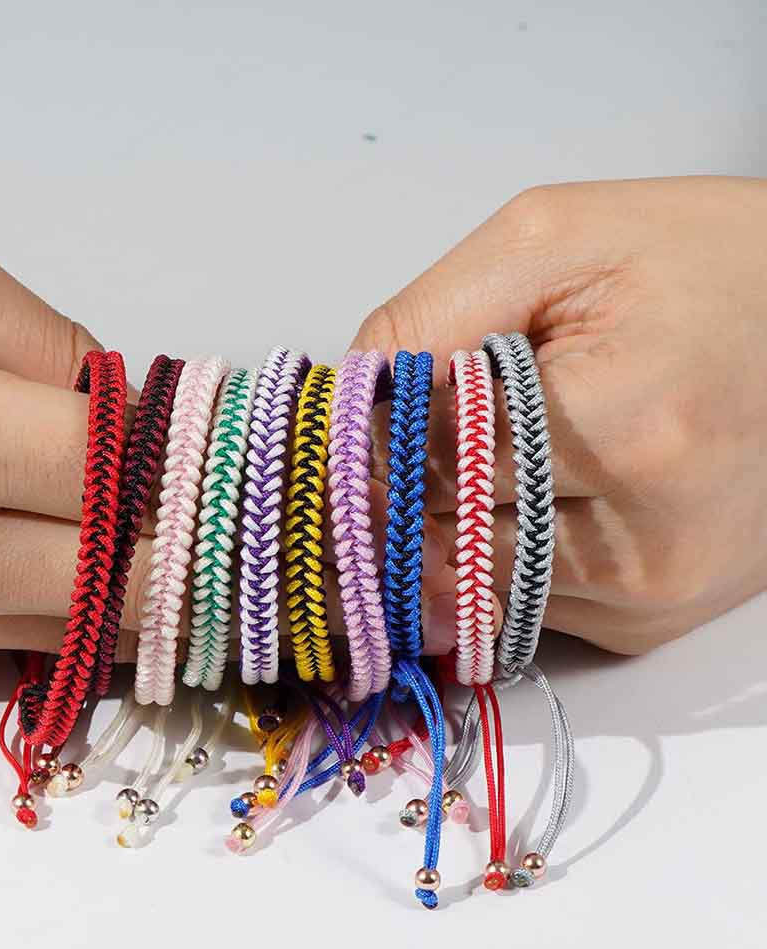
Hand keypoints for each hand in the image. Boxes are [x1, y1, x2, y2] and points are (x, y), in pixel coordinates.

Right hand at [0, 210, 458, 676]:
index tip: (270, 454)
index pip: (135, 475)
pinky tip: (134, 574)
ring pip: (100, 627)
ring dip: (171, 589)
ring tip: (227, 546)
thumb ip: (45, 336)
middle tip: (277, 516)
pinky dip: (101, 615)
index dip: (215, 464)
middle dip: (217, 548)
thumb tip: (135, 410)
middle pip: (138, 575)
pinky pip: (37, 648)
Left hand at [356, 177, 766, 653]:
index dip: (362, 444)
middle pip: (435, 541)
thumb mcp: (550, 241)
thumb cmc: (695, 264)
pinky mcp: (648, 622)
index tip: (337, 427)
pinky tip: (505, 503)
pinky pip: (512, 607)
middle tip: (376, 449)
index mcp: (624, 431)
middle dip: (386, 495)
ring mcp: (648, 598)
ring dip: (430, 533)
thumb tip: (345, 409)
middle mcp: (643, 543)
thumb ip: (429, 319)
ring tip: (450, 466)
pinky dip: (483, 562)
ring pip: (463, 588)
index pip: (423, 466)